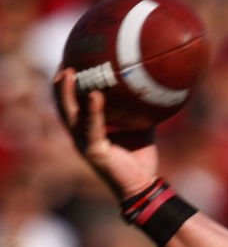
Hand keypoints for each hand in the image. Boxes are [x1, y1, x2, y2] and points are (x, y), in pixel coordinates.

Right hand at [52, 68, 157, 200]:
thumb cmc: (141, 158)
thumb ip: (137, 108)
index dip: (66, 84)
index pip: (71, 103)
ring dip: (67, 92)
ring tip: (70, 72)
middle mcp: (81, 135)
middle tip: (65, 62)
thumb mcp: (139, 127)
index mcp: (88, 129)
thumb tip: (149, 85)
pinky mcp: (93, 151)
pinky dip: (93, 110)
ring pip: (70, 114)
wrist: (144, 185)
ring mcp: (84, 143)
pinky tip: (95, 94)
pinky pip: (91, 126)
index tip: (69, 61)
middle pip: (63, 105)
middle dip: (60, 84)